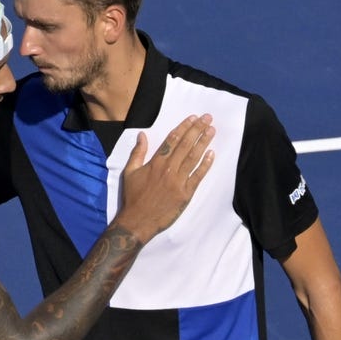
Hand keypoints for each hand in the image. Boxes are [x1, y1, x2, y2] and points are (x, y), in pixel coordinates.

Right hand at [113, 114, 214, 243]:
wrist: (138, 221)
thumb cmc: (132, 197)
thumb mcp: (129, 172)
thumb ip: (137, 153)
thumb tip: (142, 135)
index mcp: (156, 163)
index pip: (172, 140)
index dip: (184, 127)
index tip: (193, 118)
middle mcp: (169, 169)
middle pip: (186, 145)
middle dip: (197, 130)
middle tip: (208, 118)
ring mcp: (179, 182)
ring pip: (194, 158)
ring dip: (204, 143)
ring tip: (212, 131)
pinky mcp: (186, 194)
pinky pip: (198, 176)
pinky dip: (205, 165)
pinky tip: (212, 154)